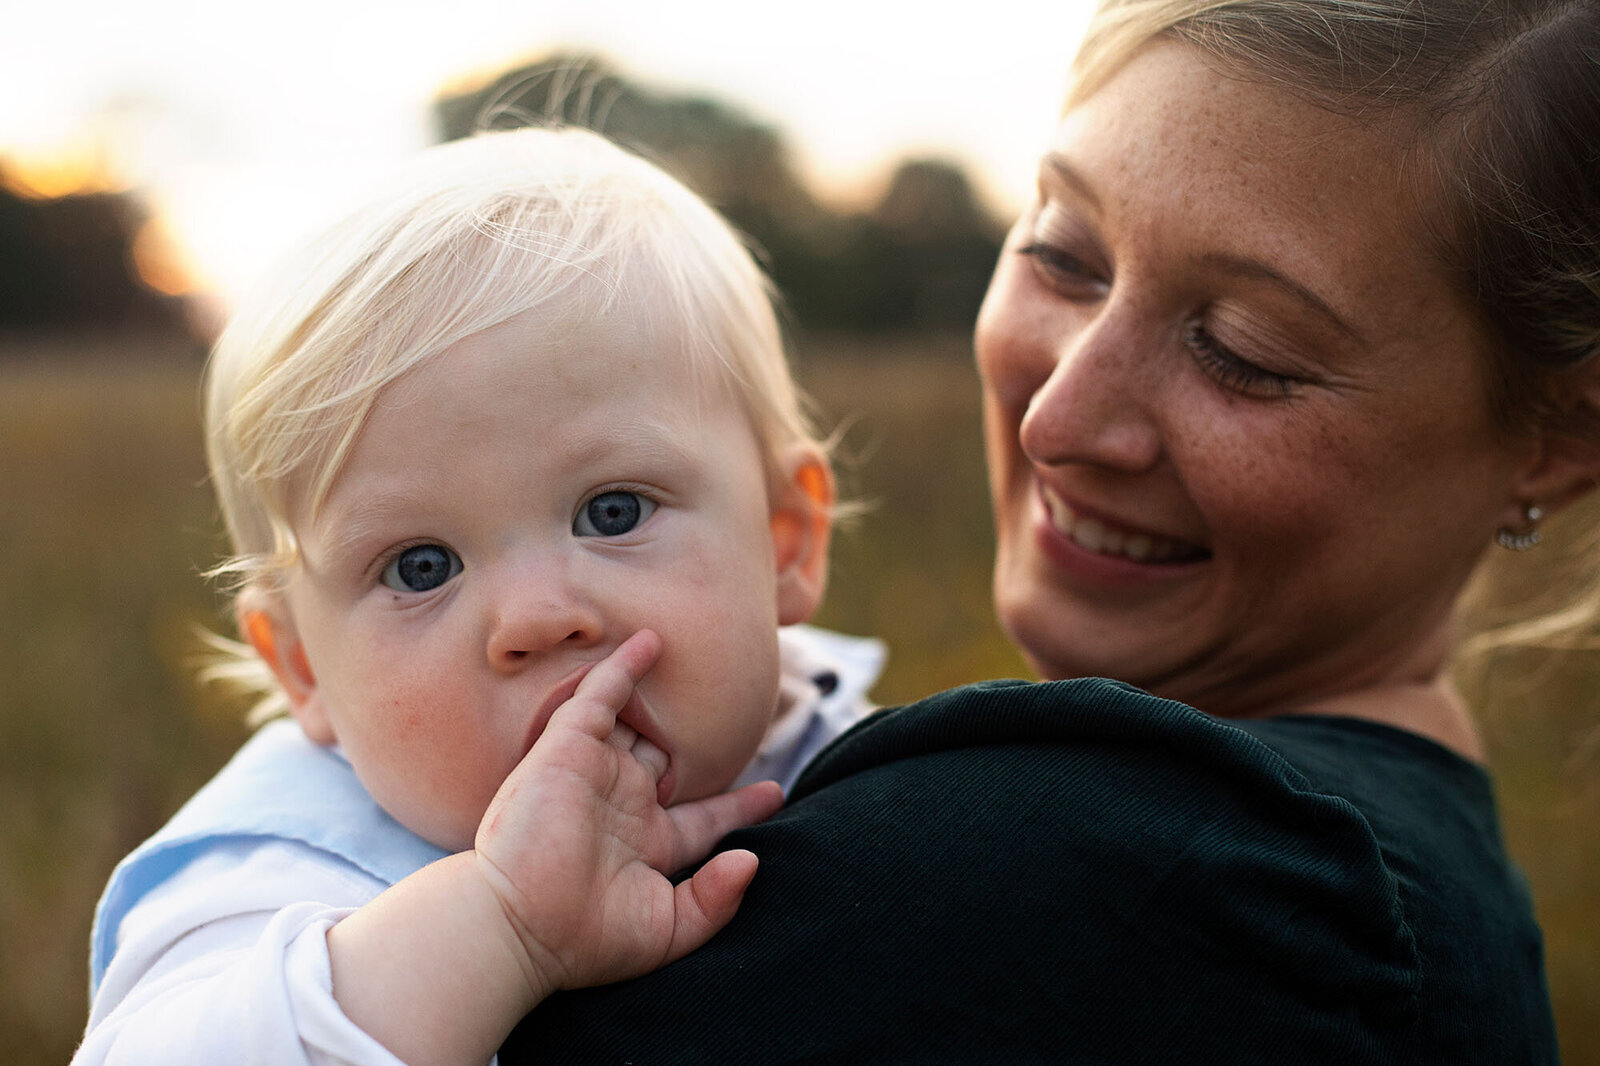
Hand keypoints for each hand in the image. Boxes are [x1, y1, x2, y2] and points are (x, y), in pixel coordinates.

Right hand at [472, 629, 784, 1001]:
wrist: (520, 925)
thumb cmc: (587, 938)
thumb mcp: (667, 930)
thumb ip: (715, 900)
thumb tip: (753, 861)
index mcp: (648, 847)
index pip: (703, 818)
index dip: (739, 805)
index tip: (775, 793)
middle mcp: (623, 805)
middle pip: (669, 760)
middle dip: (697, 740)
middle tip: (736, 704)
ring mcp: (596, 774)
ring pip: (637, 724)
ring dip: (660, 698)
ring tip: (694, 660)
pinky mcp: (567, 748)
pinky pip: (600, 696)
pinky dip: (623, 668)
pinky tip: (651, 642)